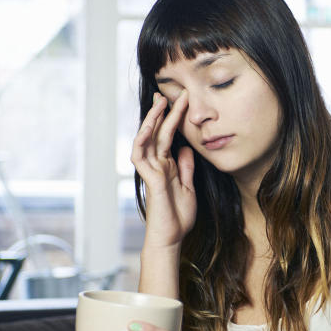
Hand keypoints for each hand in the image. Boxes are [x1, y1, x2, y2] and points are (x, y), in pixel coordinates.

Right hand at [131, 90, 196, 248]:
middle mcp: (157, 165)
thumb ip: (185, 168)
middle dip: (162, 113)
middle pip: (157, 133)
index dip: (173, 119)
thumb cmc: (178, 217)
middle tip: (168, 92)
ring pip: (146, 140)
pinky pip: (141, 157)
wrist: (171, 238)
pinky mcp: (150, 180)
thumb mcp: (188, 187)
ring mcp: (151, 171)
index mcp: (166, 166)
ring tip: (160, 102)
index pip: (168, 137)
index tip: (179, 101)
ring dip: (152, 121)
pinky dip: (143, 141)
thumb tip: (186, 148)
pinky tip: (148, 127)